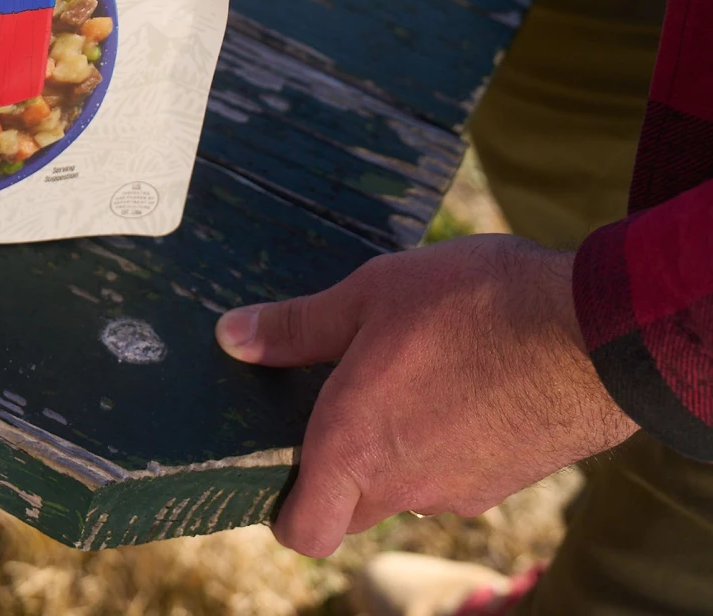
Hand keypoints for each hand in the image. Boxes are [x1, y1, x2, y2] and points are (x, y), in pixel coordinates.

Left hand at [216, 235, 636, 556]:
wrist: (591, 331)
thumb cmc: (471, 305)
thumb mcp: (369, 293)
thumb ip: (298, 326)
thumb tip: (233, 338)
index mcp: (353, 446)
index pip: (303, 531)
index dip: (284, 508)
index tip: (278, 458)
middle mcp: (403, 486)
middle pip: (347, 509)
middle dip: (330, 470)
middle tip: (327, 399)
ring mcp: (460, 490)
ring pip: (402, 491)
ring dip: (389, 452)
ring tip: (391, 375)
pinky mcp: (504, 480)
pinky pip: (450, 475)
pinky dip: (439, 442)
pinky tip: (448, 379)